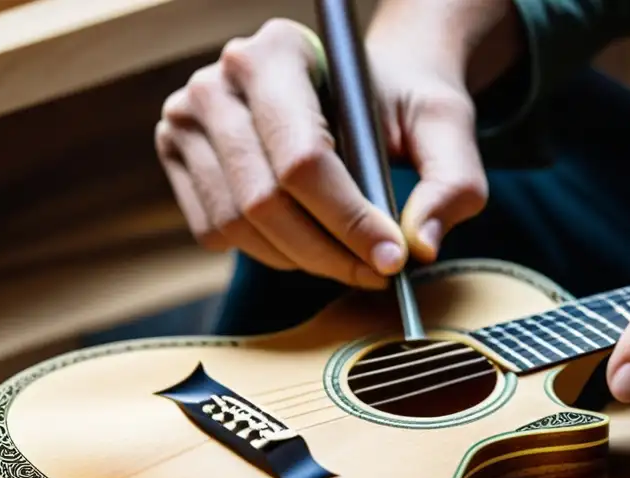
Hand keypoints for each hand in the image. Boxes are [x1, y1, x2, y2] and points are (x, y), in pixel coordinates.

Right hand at [154, 6, 514, 288]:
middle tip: (377, 273)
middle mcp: (218, 81)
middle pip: (264, 200)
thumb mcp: (443, 124)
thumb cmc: (395, 102)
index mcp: (278, 52)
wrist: (353, 91)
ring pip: (238, 225)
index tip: (393, 259)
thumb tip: (420, 245)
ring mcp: (186, 118)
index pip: (304, 159)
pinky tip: (305, 236)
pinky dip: (266, 252)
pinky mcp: (177, 156)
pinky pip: (215, 232)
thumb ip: (452, 180)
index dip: (349, 221)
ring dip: (300, 260)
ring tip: (347, 256)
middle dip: (329, 254)